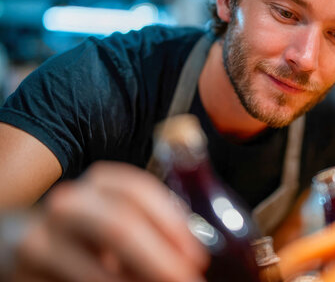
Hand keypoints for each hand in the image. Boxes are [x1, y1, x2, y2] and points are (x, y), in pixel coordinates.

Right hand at [6, 161, 208, 281]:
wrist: (20, 243)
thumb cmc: (87, 232)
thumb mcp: (117, 218)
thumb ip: (150, 229)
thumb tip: (188, 259)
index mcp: (100, 182)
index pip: (139, 192)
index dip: (172, 225)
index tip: (195, 257)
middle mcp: (69, 202)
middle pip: (120, 227)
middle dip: (160, 260)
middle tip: (187, 281)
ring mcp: (42, 236)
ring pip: (97, 271)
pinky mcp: (26, 272)